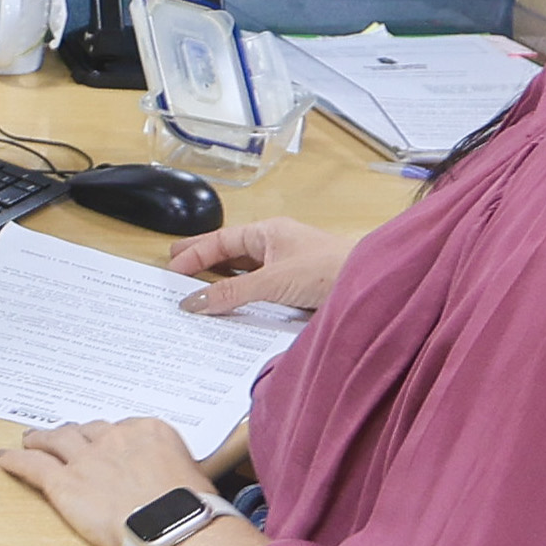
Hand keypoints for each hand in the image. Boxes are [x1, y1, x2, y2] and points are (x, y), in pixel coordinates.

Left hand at [0, 414, 212, 545]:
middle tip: (66, 439)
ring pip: (55, 441)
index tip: (106, 446)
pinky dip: (16, 461)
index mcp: (148, 431)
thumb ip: (173, 468)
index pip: (119, 429)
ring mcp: (86, 459)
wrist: (174, 525)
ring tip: (31, 440)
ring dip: (42, 440)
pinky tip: (4, 460)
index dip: (108, 440)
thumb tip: (174, 481)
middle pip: (86, 431)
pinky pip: (32, 466)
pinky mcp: (65, 483)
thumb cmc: (191, 509)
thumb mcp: (194, 475)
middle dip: (75, 436)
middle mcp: (113, 438)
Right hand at [168, 213, 354, 317]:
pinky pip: (261, 293)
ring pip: (245, 275)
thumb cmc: (330, 269)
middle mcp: (276, 247)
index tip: (170, 269)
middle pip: (230, 255)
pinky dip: (243, 300)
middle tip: (175, 274)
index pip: (221, 241)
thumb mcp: (272, 282)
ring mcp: (287, 268)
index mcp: (267, 233)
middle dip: (203, 264)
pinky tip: (232, 312)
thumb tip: (194, 302)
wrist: (374, 286)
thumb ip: (232, 293)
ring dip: (223, 285)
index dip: (194, 254)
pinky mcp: (297, 290)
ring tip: (197, 297)